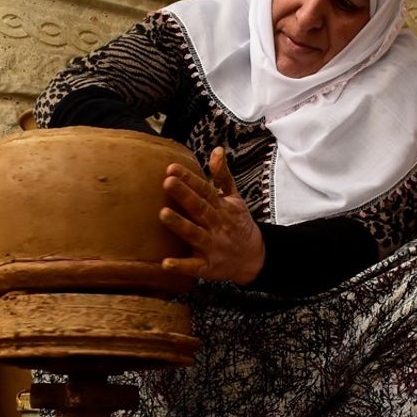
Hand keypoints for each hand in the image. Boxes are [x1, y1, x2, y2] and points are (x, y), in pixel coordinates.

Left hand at [160, 147, 264, 284]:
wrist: (253, 258)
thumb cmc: (238, 224)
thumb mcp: (234, 199)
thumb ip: (223, 176)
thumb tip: (217, 149)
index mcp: (221, 207)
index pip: (205, 190)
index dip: (189, 179)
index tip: (171, 168)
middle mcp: (217, 225)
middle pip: (199, 208)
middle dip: (184, 195)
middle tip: (167, 182)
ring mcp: (212, 246)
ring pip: (195, 234)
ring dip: (180, 225)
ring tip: (163, 214)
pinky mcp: (207, 267)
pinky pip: (193, 267)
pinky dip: (181, 266)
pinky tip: (165, 263)